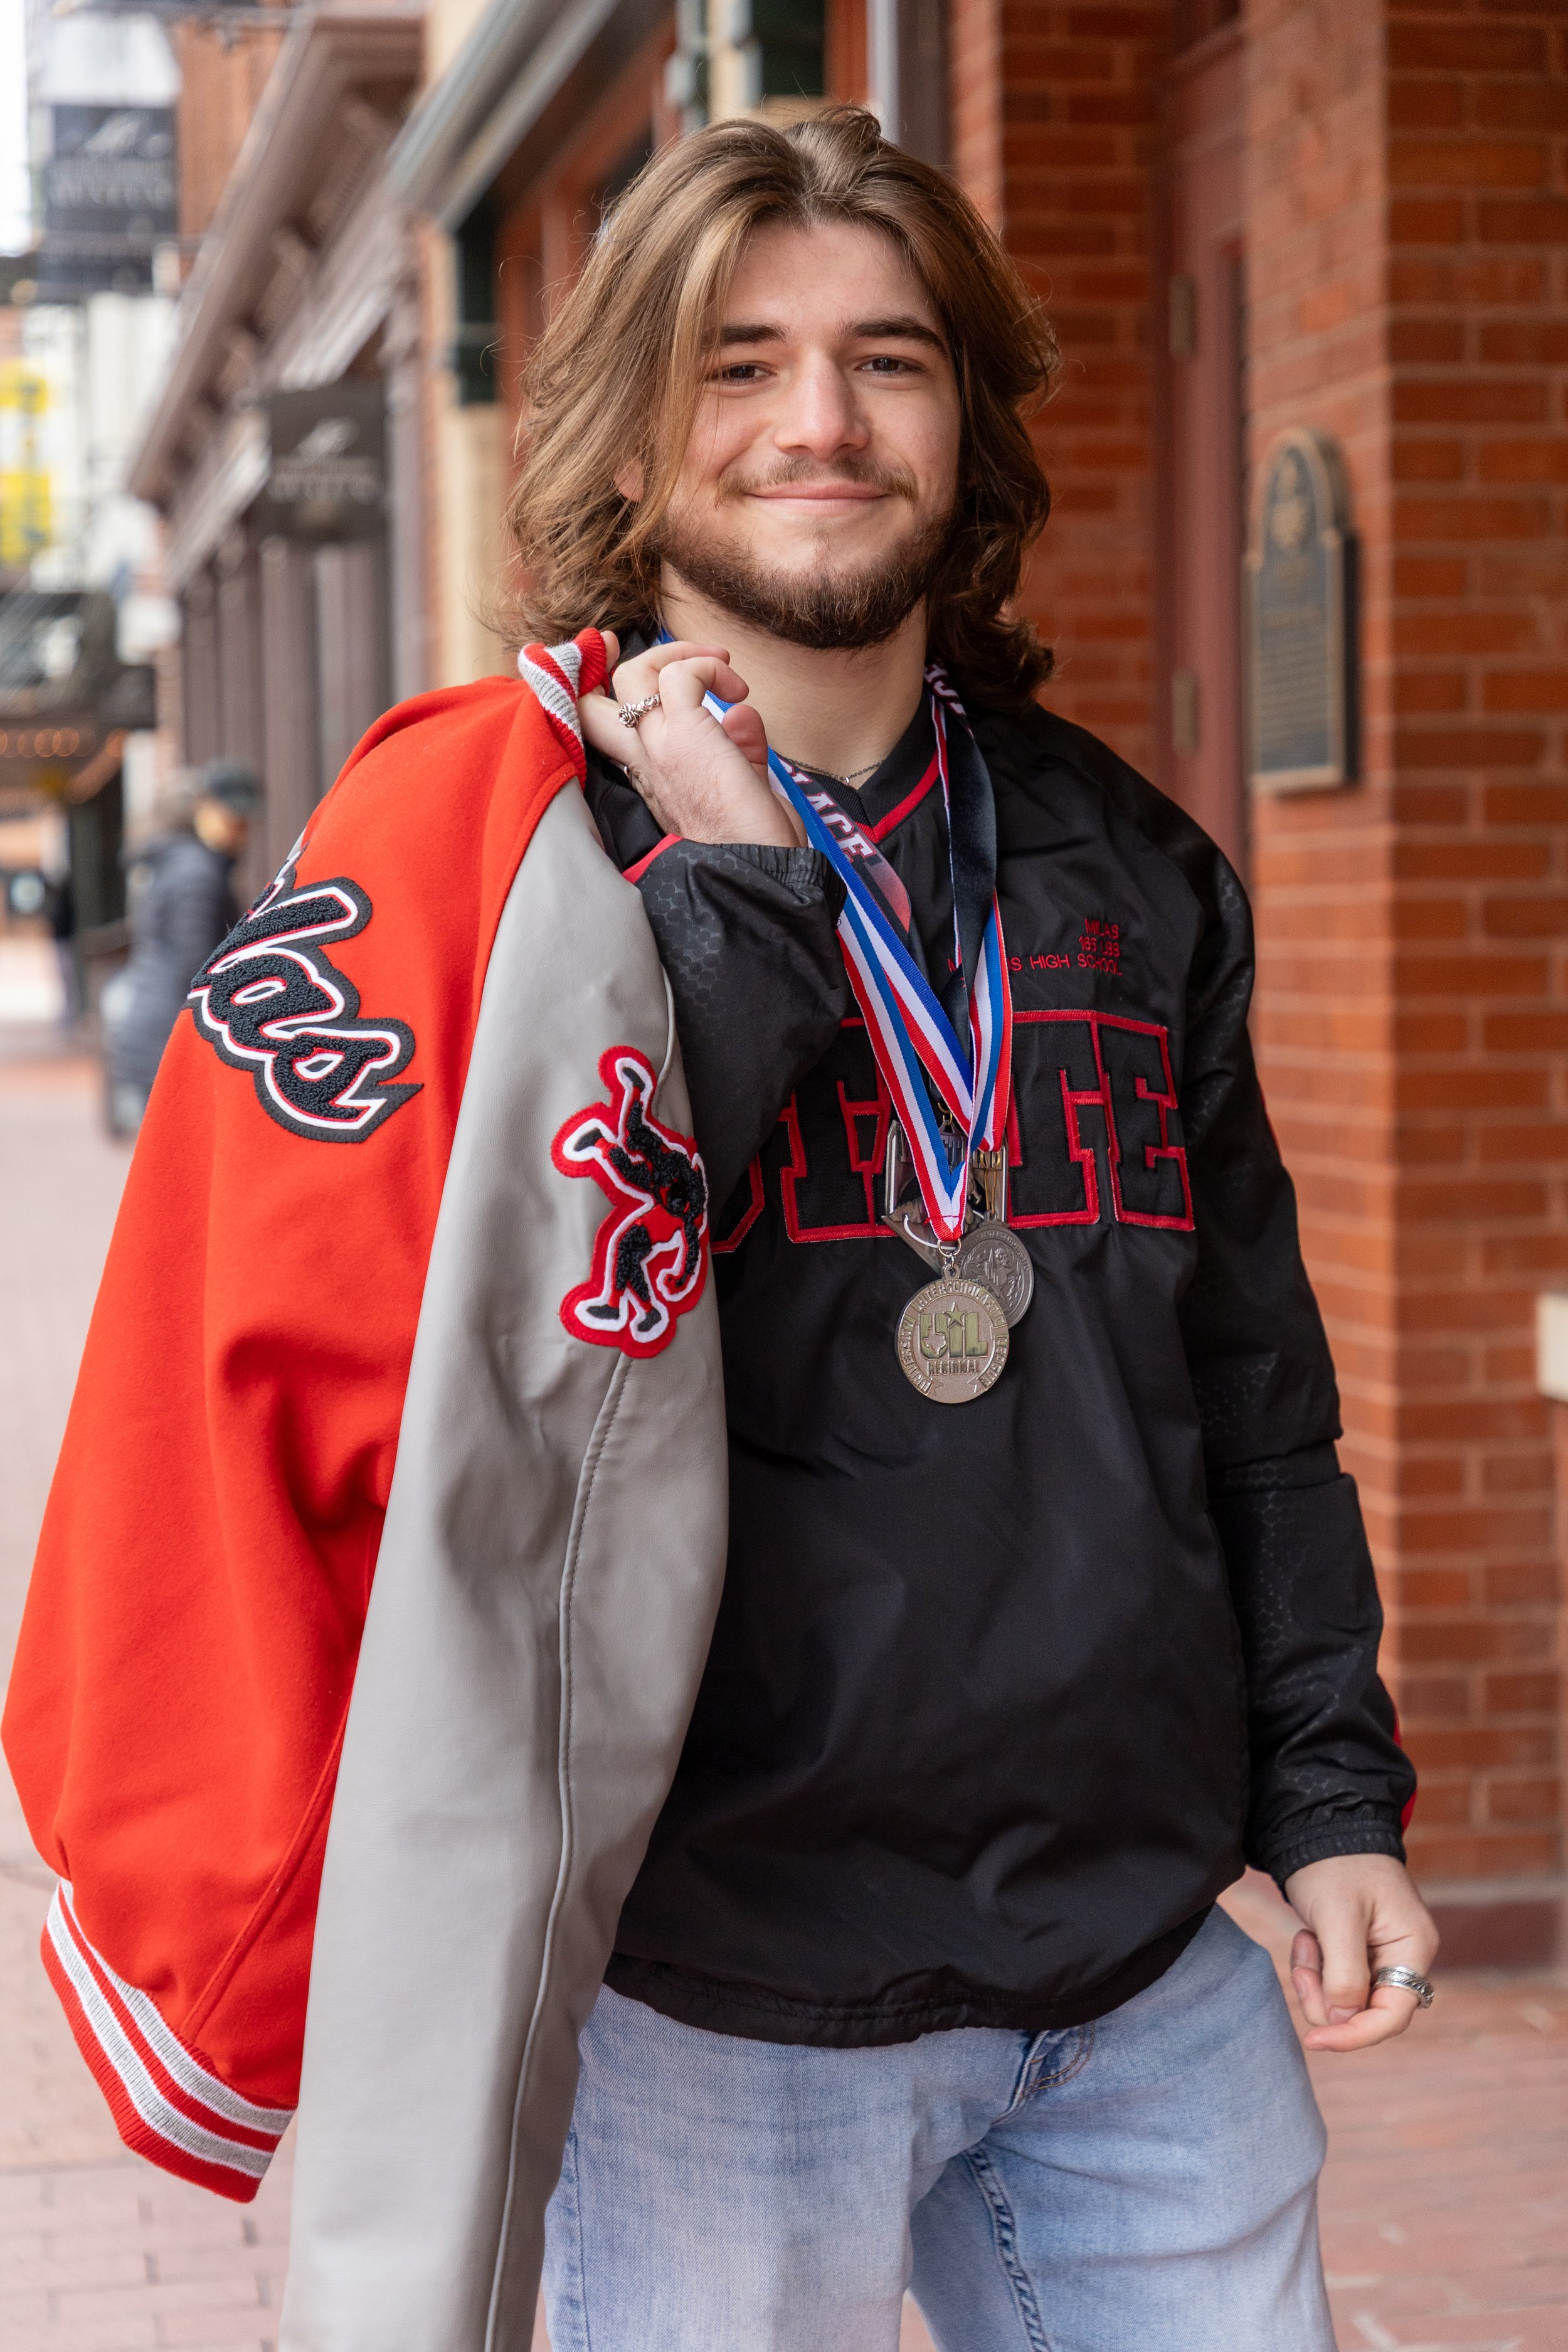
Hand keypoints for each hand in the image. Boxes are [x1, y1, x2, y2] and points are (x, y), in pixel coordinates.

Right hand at [578, 633, 803, 850]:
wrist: (760, 876)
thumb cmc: (757, 847)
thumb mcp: (743, 789)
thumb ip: (738, 748)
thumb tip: (740, 714)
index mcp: (649, 779)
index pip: (601, 733)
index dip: (606, 696)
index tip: (641, 668)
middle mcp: (642, 763)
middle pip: (592, 702)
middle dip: (623, 664)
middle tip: (684, 659)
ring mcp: (656, 748)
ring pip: (631, 675)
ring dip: (680, 657)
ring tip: (723, 671)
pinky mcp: (683, 736)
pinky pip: (679, 675)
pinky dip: (707, 668)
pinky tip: (737, 691)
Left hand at [1283, 1853, 1437, 2053]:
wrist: (1320, 1826)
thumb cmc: (1335, 1863)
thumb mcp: (1338, 1915)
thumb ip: (1345, 1972)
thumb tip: (1343, 2020)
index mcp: (1413, 1947)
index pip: (1393, 2015)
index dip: (1355, 2035)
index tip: (1314, 2040)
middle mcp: (1403, 1957)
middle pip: (1365, 2012)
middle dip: (1326, 1996)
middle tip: (1303, 1957)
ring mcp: (1380, 1957)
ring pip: (1344, 2001)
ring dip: (1316, 1980)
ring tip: (1306, 1939)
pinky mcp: (1356, 1953)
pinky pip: (1333, 1982)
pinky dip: (1314, 1968)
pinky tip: (1307, 1937)